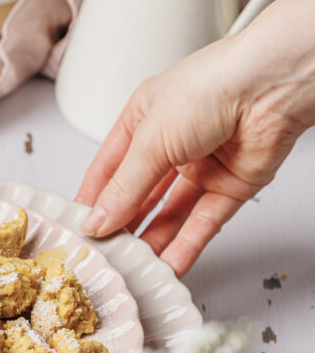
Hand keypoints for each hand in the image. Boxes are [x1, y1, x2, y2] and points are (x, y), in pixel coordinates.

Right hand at [75, 0, 314, 277]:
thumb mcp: (149, 140)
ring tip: (132, 267)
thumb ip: (123, 188)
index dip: (93, 200)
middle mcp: (170, 145)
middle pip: (138, 196)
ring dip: (152, 241)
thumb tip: (97, 221)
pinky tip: (169, 266)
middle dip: (122, 225)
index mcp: (142, 121)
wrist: (273, 86)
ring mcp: (201, 167)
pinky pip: (203, 223)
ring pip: (170, 215)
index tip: (79, 229)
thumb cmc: (212, 86)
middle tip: (104, 253)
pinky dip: (187, 246)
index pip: (108, 170)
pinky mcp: (230, 187)